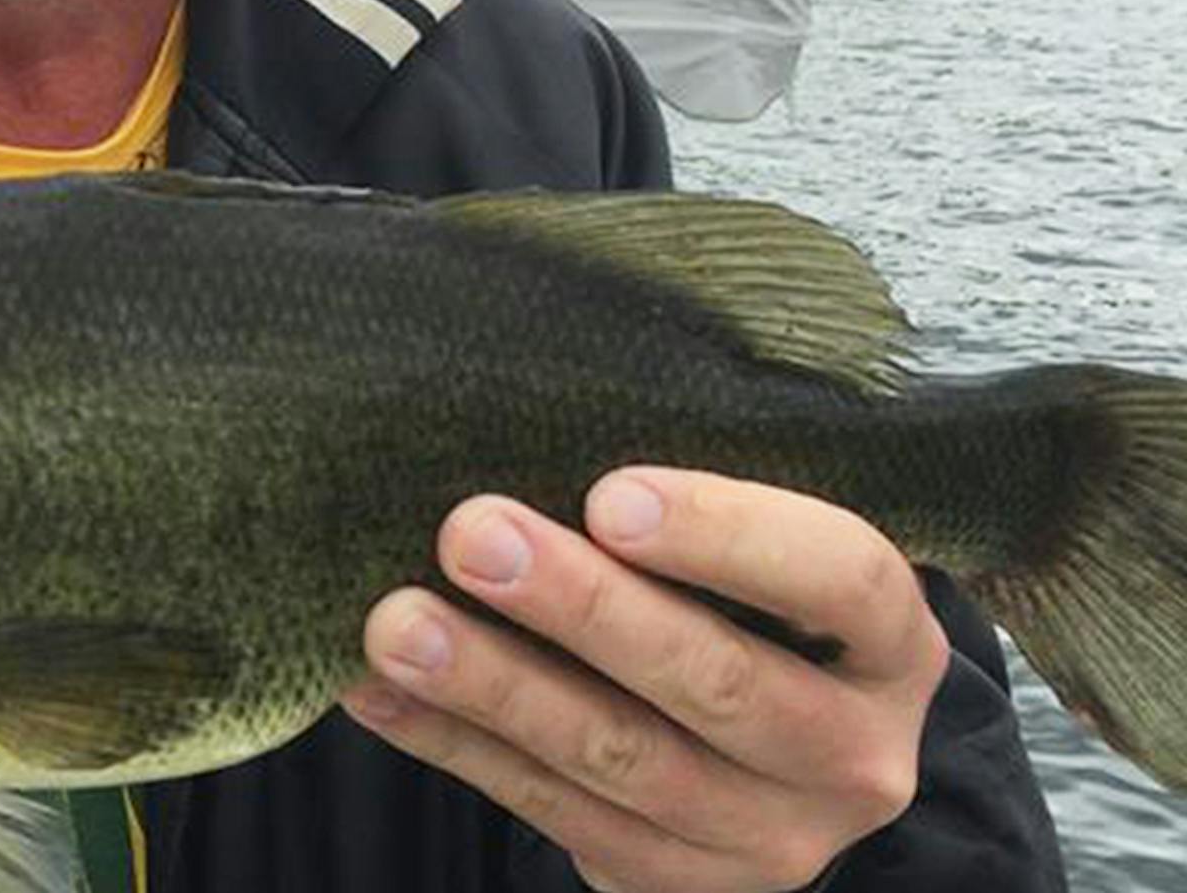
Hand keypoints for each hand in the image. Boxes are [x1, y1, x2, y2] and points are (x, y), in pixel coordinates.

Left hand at [342, 469, 949, 892]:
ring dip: (493, 686)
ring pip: (619, 759)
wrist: (781, 762)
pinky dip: (453, 744)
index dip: (729, 535)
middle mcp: (847, 755)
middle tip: (471, 535)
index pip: (843, 581)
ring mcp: (764, 836)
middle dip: (581, 606)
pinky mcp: (671, 882)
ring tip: (397, 622)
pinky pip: (550, 809)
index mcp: (888, 647)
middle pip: (716, 683)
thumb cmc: (751, 602)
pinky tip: (378, 690)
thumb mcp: (770, 552)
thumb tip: (537, 419)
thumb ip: (690, 507)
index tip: (610, 493)